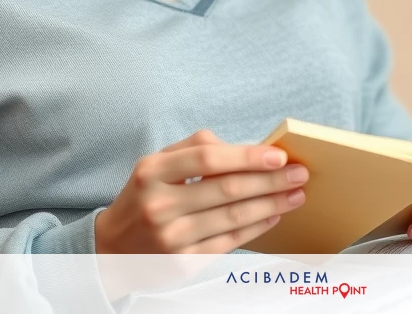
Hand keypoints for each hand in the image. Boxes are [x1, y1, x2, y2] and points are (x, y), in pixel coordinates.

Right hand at [94, 129, 307, 252]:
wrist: (112, 248)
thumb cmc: (145, 196)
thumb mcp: (156, 164)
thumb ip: (195, 148)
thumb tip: (244, 148)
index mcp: (151, 172)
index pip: (207, 159)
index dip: (246, 156)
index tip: (278, 155)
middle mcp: (159, 205)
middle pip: (226, 189)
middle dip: (270, 181)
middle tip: (299, 174)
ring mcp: (171, 237)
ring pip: (233, 217)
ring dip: (271, 205)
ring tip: (294, 195)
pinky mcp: (182, 262)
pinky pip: (229, 242)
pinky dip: (256, 227)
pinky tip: (273, 216)